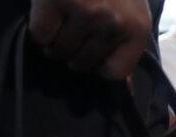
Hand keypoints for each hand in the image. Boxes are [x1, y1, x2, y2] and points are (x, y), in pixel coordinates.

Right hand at [29, 0, 152, 79]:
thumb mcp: (132, 13)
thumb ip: (127, 47)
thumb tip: (126, 89)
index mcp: (136, 29)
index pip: (113, 73)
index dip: (97, 66)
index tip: (91, 53)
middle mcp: (113, 24)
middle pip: (82, 64)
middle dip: (72, 54)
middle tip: (71, 35)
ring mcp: (85, 12)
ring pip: (59, 51)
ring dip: (54, 43)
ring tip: (60, 25)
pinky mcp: (56, 1)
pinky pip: (40, 36)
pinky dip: (39, 29)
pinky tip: (48, 15)